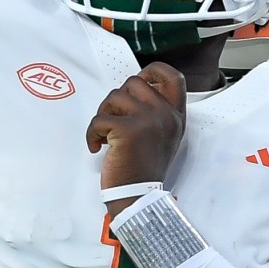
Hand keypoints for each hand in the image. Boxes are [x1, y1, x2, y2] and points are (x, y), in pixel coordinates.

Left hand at [86, 63, 186, 200]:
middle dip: (117, 99)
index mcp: (176, 116)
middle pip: (134, 82)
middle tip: (114, 119)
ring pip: (114, 96)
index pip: (173, 77)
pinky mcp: (127, 130)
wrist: (138, 196)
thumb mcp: (163, 136)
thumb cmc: (144, 169)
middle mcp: (165, 115)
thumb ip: (157, 112)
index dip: (153, 70)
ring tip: (107, 135)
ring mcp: (148, 121)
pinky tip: (97, 146)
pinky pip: (99, 118)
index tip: (140, 80)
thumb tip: (135, 89)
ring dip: (104, 114)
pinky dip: (92, 132)